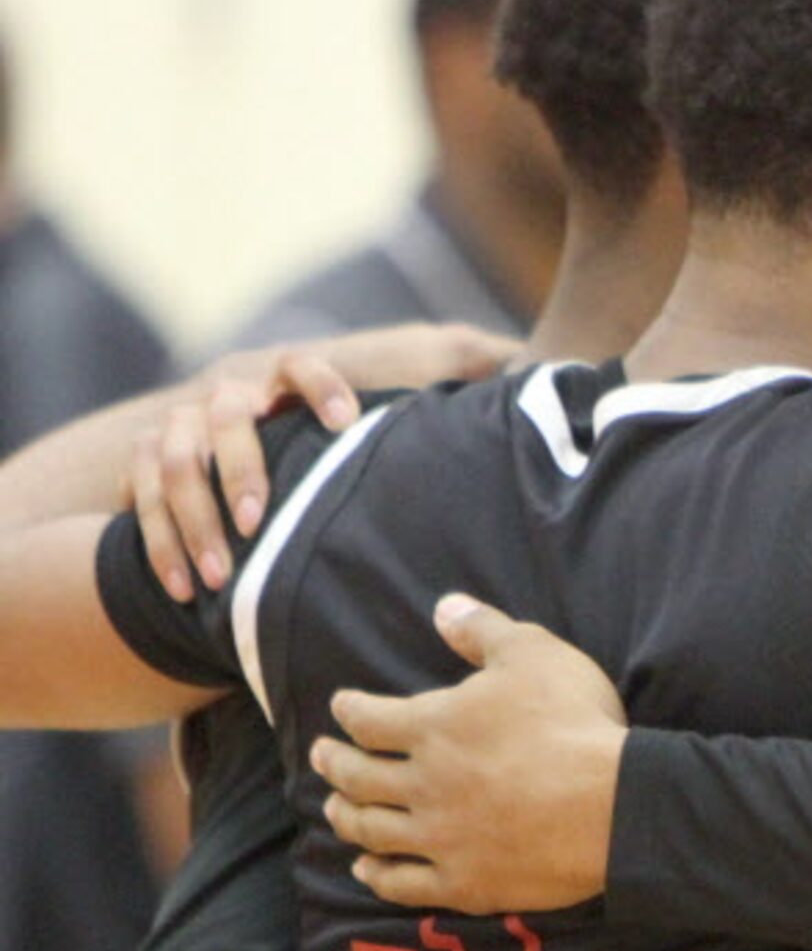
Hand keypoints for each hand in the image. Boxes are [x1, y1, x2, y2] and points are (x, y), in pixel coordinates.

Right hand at [132, 325, 519, 602]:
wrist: (246, 455)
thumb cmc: (346, 442)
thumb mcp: (396, 410)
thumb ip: (457, 376)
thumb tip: (534, 361)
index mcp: (287, 379)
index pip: (298, 363)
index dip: (317, 385)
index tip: (344, 423)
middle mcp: (231, 396)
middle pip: (226, 415)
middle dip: (241, 468)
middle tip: (261, 522)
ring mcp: (180, 427)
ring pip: (171, 460)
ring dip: (193, 518)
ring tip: (220, 576)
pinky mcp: (143, 466)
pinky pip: (137, 499)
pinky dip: (158, 544)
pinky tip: (182, 588)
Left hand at [313, 594, 625, 912]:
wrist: (614, 805)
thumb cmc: (575, 722)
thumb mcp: (534, 654)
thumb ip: (483, 629)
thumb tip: (443, 606)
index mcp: (433, 727)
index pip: (369, 718)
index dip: (350, 710)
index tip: (341, 706)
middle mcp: (422, 784)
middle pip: (357, 777)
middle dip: (334, 763)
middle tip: (321, 756)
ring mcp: (439, 837)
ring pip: (371, 830)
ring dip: (346, 817)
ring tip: (334, 809)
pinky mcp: (463, 882)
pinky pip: (403, 884)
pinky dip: (376, 876)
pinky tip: (366, 869)